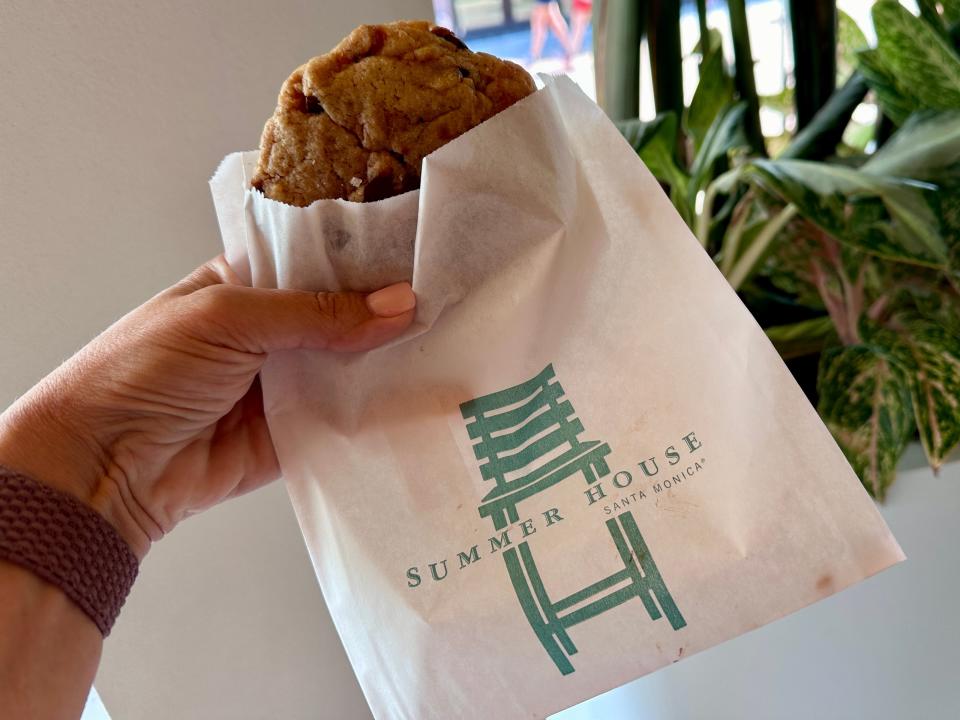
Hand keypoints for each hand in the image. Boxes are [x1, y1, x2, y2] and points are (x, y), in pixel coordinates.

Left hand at [0, 255, 415, 557]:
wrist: (104, 467)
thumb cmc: (143, 371)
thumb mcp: (227, 318)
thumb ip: (316, 313)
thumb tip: (399, 305)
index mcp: (248, 284)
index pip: (318, 260)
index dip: (367, 256)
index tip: (424, 249)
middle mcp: (273, 331)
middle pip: (345, 314)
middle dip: (390, 310)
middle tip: (453, 298)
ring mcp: (286, 383)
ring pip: (353, 366)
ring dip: (392, 360)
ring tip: (454, 342)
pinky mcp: (297, 434)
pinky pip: (347, 419)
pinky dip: (379, 411)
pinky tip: (424, 395)